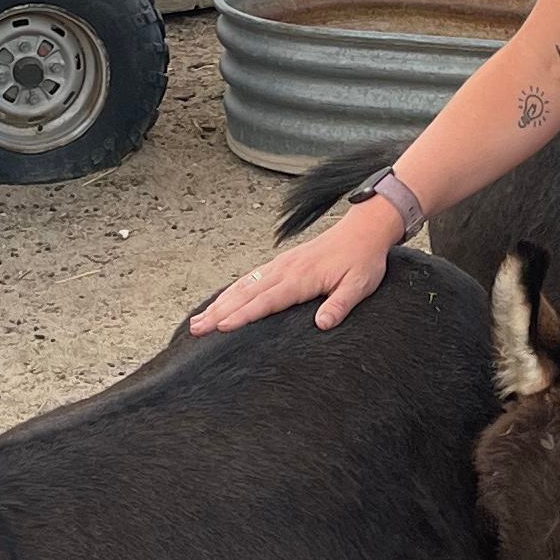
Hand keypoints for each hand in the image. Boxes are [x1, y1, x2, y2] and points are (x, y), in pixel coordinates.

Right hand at [189, 201, 396, 334]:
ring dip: (219, 304)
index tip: (221, 327)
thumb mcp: (359, 285)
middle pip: (245, 294)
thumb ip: (340, 304)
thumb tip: (322, 325)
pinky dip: (231, 291)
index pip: (266, 301)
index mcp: (301, 278)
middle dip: (219, 312)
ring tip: (197, 321)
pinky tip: (220, 302)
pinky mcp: (282, 264)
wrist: (363, 231)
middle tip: (196, 329)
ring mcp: (280, 265)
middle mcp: (285, 270)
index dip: (243, 315)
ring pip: (243, 286)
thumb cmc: (362, 260)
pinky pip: (250, 278)